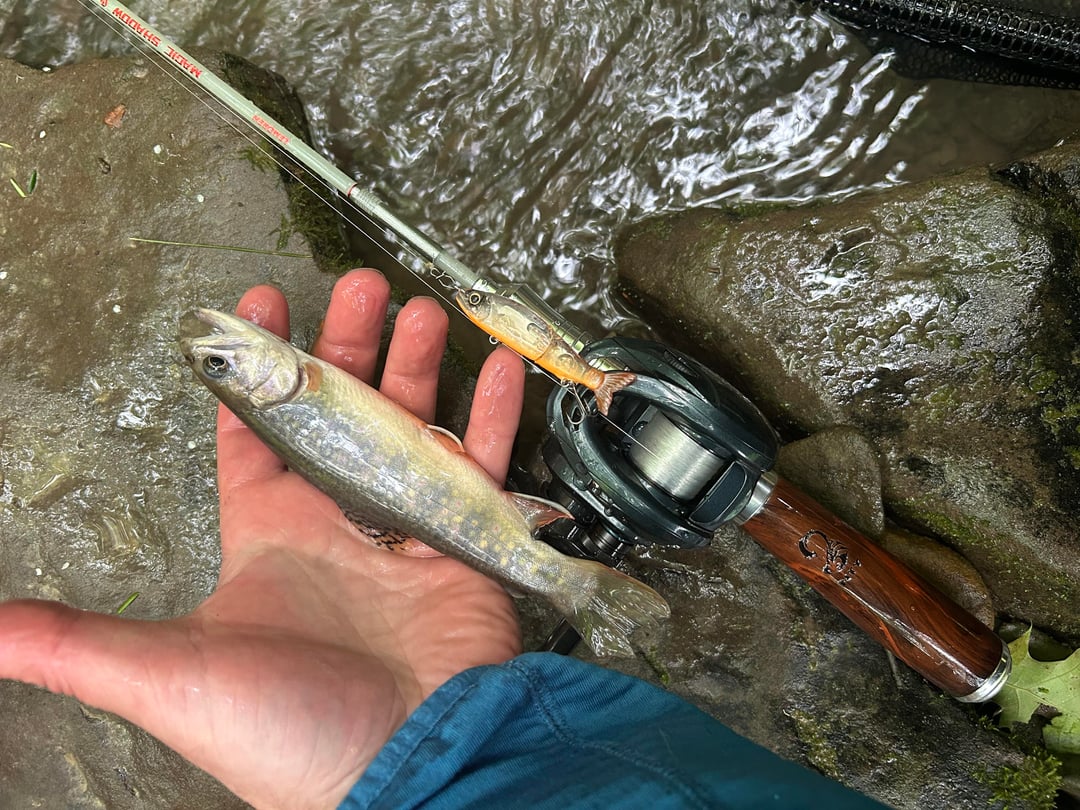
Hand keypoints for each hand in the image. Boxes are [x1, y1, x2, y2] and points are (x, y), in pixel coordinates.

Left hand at [0, 270, 525, 808]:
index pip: (257, 430)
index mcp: (270, 532)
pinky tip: (499, 371)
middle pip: (343, 409)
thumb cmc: (287, 728)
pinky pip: (483, 464)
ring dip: (419, 366)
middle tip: (363, 288)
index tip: (263, 303)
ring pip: (414, 424)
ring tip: (421, 312)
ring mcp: (406, 525)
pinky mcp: (466, 539)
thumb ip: (78, 642)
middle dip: (351, 344)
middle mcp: (338, 519)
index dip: (257, 368)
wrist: (405, 762)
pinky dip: (492, 418)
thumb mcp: (169, 678)